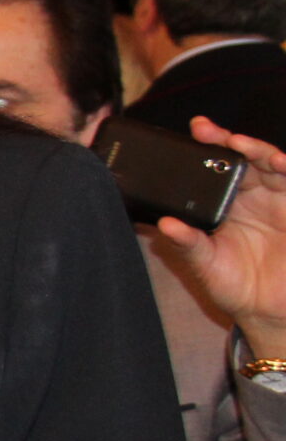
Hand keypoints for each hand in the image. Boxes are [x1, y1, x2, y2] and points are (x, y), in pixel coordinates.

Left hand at [160, 118, 285, 357]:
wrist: (268, 310)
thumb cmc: (234, 286)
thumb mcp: (205, 265)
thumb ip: (188, 244)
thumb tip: (166, 225)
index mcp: (225, 204)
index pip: (216, 168)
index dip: (209, 146)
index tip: (196, 130)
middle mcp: (253, 196)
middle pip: (244, 158)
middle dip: (229, 141)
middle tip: (210, 132)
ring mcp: (279, 201)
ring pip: (273, 165)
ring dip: (261, 152)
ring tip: (244, 145)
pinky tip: (281, 163)